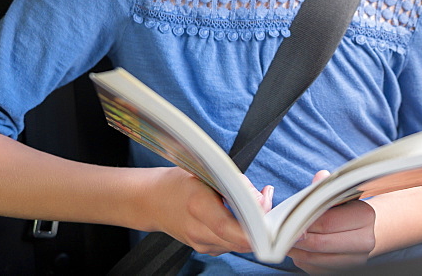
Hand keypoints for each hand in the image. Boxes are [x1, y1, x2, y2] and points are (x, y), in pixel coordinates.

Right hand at [152, 167, 272, 256]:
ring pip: (238, 245)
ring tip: (258, 208)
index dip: (252, 227)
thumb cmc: (178, 182)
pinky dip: (242, 233)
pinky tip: (244, 217)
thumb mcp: (207, 172)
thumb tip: (262, 198)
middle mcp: (198, 230)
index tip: (269, 218)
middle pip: (238, 240)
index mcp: (197, 207)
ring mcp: (200, 243)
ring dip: (253, 231)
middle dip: (261, 227)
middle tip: (269, 204)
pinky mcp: (204, 248)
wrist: (152, 200)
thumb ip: (237, 184)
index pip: (228, 227)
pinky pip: (231, 245)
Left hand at [287, 171, 376, 272]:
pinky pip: (316, 270)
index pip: (327, 222)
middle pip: (320, 243)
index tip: (289, 219)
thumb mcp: (340, 194)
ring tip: (286, 240)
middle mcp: (364, 242)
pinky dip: (303, 260)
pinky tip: (298, 250)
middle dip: (297, 238)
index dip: (304, 221)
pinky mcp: (345, 272)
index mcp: (365, 217)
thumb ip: (327, 187)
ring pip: (316, 260)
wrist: (368, 229)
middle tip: (282, 232)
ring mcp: (355, 261)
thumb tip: (320, 177)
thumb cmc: (348, 208)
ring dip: (297, 251)